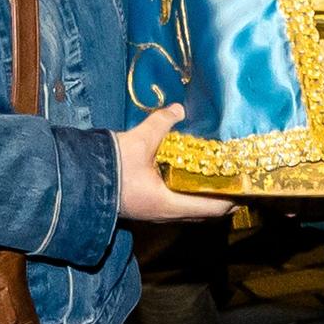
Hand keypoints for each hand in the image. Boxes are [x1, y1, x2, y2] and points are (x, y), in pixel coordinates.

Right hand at [114, 105, 236, 221]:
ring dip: (202, 198)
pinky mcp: (144, 207)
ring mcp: (153, 213)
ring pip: (187, 211)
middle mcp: (163, 214)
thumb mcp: (139, 141)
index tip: (246, 188)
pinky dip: (186, 195)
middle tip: (235, 181)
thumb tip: (178, 109)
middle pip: (202, 213)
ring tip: (216, 179)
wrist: (77, 181)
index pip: (211, 208)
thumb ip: (160, 123)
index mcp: (167, 204)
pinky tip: (186, 178)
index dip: (231, 200)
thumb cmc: (111, 167)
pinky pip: (174, 205)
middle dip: (220, 200)